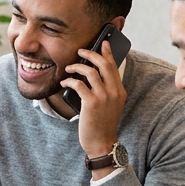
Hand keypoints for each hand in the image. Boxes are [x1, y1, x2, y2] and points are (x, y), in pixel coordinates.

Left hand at [62, 39, 127, 160]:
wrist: (102, 142)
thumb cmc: (102, 124)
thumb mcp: (111, 105)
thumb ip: (107, 91)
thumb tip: (93, 75)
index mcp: (120, 91)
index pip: (114, 66)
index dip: (108, 53)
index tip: (103, 43)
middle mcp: (114, 92)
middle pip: (104, 64)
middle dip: (91, 53)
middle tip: (81, 50)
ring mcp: (104, 97)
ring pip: (90, 72)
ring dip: (77, 66)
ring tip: (69, 68)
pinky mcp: (91, 103)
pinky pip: (79, 84)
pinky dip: (70, 80)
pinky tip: (64, 82)